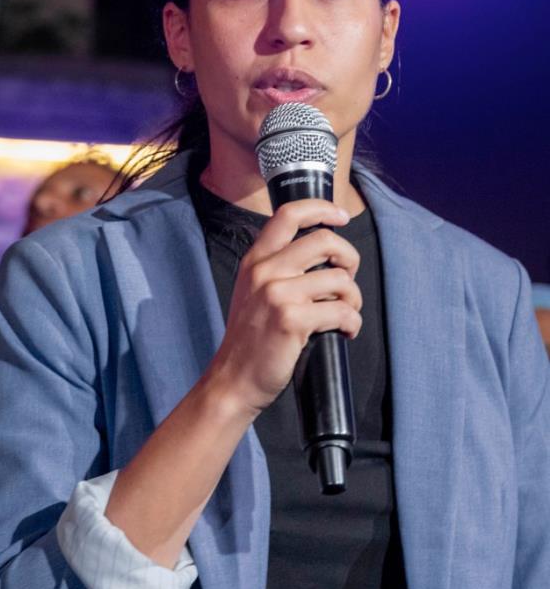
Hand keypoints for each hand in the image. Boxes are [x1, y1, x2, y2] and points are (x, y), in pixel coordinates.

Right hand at [208, 200, 361, 414]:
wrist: (233, 379)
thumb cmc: (250, 339)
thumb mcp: (252, 291)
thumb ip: (276, 267)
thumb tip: (323, 254)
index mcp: (256, 260)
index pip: (288, 214)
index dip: (321, 209)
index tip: (341, 216)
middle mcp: (265, 271)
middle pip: (324, 240)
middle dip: (349, 258)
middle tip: (348, 278)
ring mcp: (278, 294)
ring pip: (339, 279)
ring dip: (354, 298)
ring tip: (347, 313)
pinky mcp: (292, 320)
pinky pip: (342, 311)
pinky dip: (352, 322)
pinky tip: (345, 331)